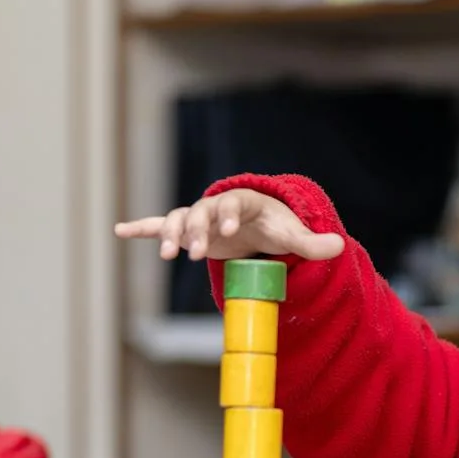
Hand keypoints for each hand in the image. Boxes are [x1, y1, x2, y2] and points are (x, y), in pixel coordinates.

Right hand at [114, 188, 344, 263]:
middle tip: (195, 252)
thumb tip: (339, 247)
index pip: (233, 205)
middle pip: (200, 213)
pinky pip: (159, 225)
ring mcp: (199, 218)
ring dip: (169, 235)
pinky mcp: (188, 231)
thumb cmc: (276, 226)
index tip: (228, 231)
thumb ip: (312, 243)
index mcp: (243, 203)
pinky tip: (119, 231)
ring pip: (178, 220)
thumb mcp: (293, 235)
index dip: (228, 216)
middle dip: (197, 231)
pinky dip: (141, 228)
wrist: (260, 222)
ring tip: (165, 254)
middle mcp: (216, 206)